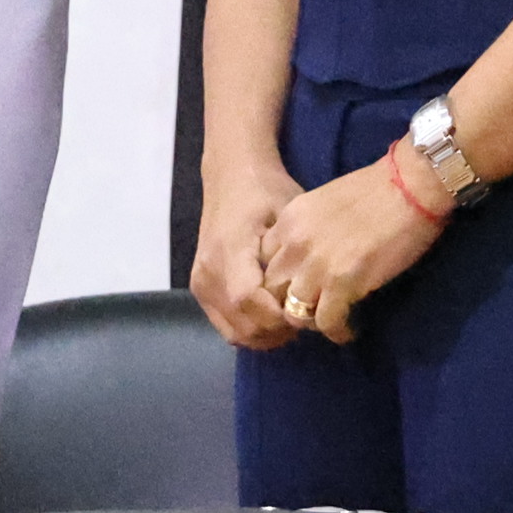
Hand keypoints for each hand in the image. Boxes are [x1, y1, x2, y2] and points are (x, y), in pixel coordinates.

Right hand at [189, 167, 304, 348]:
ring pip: (233, 332)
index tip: (309, 312)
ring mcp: (201, 283)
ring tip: (294, 320)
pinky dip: (251, 329)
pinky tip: (275, 318)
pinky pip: (225, 325)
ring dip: (266, 335)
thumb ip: (295, 253)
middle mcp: (209, 272)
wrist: (231, 177)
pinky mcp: (200, 289)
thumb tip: (311, 293)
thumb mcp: (288, 212)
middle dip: (278, 330)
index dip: (278, 316)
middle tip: (309, 320)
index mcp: (229, 249)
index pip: (247, 299)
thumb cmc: (266, 191)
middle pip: (241, 323)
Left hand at [246, 151, 446, 343]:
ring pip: (294, 311)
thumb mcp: (325, 202)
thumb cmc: (379, 187)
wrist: (412, 184)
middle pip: (272, 289)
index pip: (264, 261)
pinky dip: (338, 331)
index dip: (281, 276)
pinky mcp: (342, 283)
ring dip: (311, 320)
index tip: (297, 283)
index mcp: (289, 220)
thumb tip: (314, 255)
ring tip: (330, 320)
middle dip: (288, 302)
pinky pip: (326, 321)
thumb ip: (309, 229)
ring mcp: (316, 265)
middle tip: (310, 309)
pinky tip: (349, 330)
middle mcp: (294, 244)